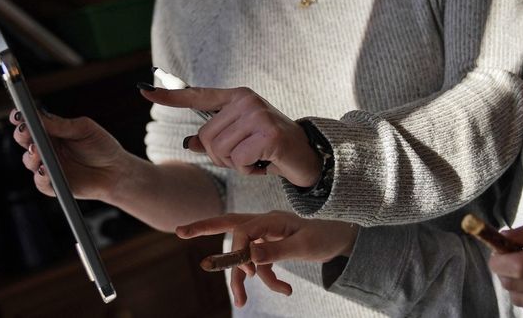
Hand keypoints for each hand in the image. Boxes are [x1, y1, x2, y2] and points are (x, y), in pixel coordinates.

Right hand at [10, 109, 128, 200]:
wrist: (117, 171)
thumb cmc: (102, 146)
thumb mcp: (85, 130)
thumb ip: (62, 125)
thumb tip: (39, 117)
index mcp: (52, 131)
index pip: (31, 123)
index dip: (21, 118)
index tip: (17, 113)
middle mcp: (46, 148)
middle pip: (25, 140)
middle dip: (22, 134)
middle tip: (24, 130)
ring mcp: (47, 166)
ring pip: (30, 161)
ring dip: (31, 155)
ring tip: (37, 150)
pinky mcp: (52, 185)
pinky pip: (41, 182)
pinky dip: (41, 176)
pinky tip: (45, 170)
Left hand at [140, 87, 321, 186]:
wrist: (306, 156)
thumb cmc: (270, 149)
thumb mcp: (240, 141)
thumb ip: (215, 140)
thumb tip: (188, 142)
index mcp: (237, 97)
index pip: (197, 96)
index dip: (169, 95)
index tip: (141, 90)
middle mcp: (246, 101)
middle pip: (207, 138)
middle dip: (222, 157)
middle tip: (246, 156)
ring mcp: (258, 115)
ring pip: (220, 151)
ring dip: (236, 165)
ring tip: (256, 158)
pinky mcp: (268, 134)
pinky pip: (238, 161)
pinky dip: (248, 170)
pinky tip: (264, 164)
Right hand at [176, 211, 358, 307]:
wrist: (342, 238)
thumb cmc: (325, 237)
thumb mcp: (304, 247)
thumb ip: (277, 250)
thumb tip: (250, 255)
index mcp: (272, 219)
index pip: (243, 229)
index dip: (236, 249)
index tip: (241, 269)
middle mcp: (266, 224)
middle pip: (230, 227)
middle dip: (206, 231)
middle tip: (180, 231)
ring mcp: (267, 235)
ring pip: (244, 255)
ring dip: (243, 278)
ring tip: (240, 303)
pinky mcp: (271, 247)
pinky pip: (259, 264)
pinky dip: (266, 279)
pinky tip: (284, 290)